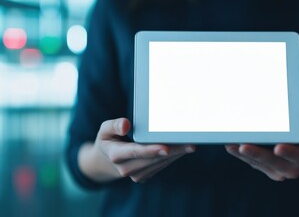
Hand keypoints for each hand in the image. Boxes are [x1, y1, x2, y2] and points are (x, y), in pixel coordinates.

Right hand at [80, 118, 194, 182]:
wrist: (106, 162)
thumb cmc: (108, 140)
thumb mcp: (104, 130)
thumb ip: (113, 125)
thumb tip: (126, 124)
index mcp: (116, 155)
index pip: (136, 152)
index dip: (151, 150)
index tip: (166, 147)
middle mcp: (126, 168)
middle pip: (153, 158)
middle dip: (173, 152)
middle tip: (190, 144)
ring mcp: (136, 175)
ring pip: (160, 163)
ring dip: (176, 155)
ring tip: (190, 145)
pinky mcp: (145, 176)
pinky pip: (161, 166)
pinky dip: (173, 157)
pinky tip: (183, 149)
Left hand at [225, 117, 298, 180]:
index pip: (296, 156)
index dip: (288, 152)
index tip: (278, 147)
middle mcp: (287, 168)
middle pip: (271, 162)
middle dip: (257, 154)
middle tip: (244, 146)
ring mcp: (273, 170)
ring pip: (257, 163)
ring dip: (243, 155)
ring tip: (232, 145)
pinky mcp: (262, 167)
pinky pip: (250, 161)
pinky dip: (239, 154)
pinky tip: (230, 146)